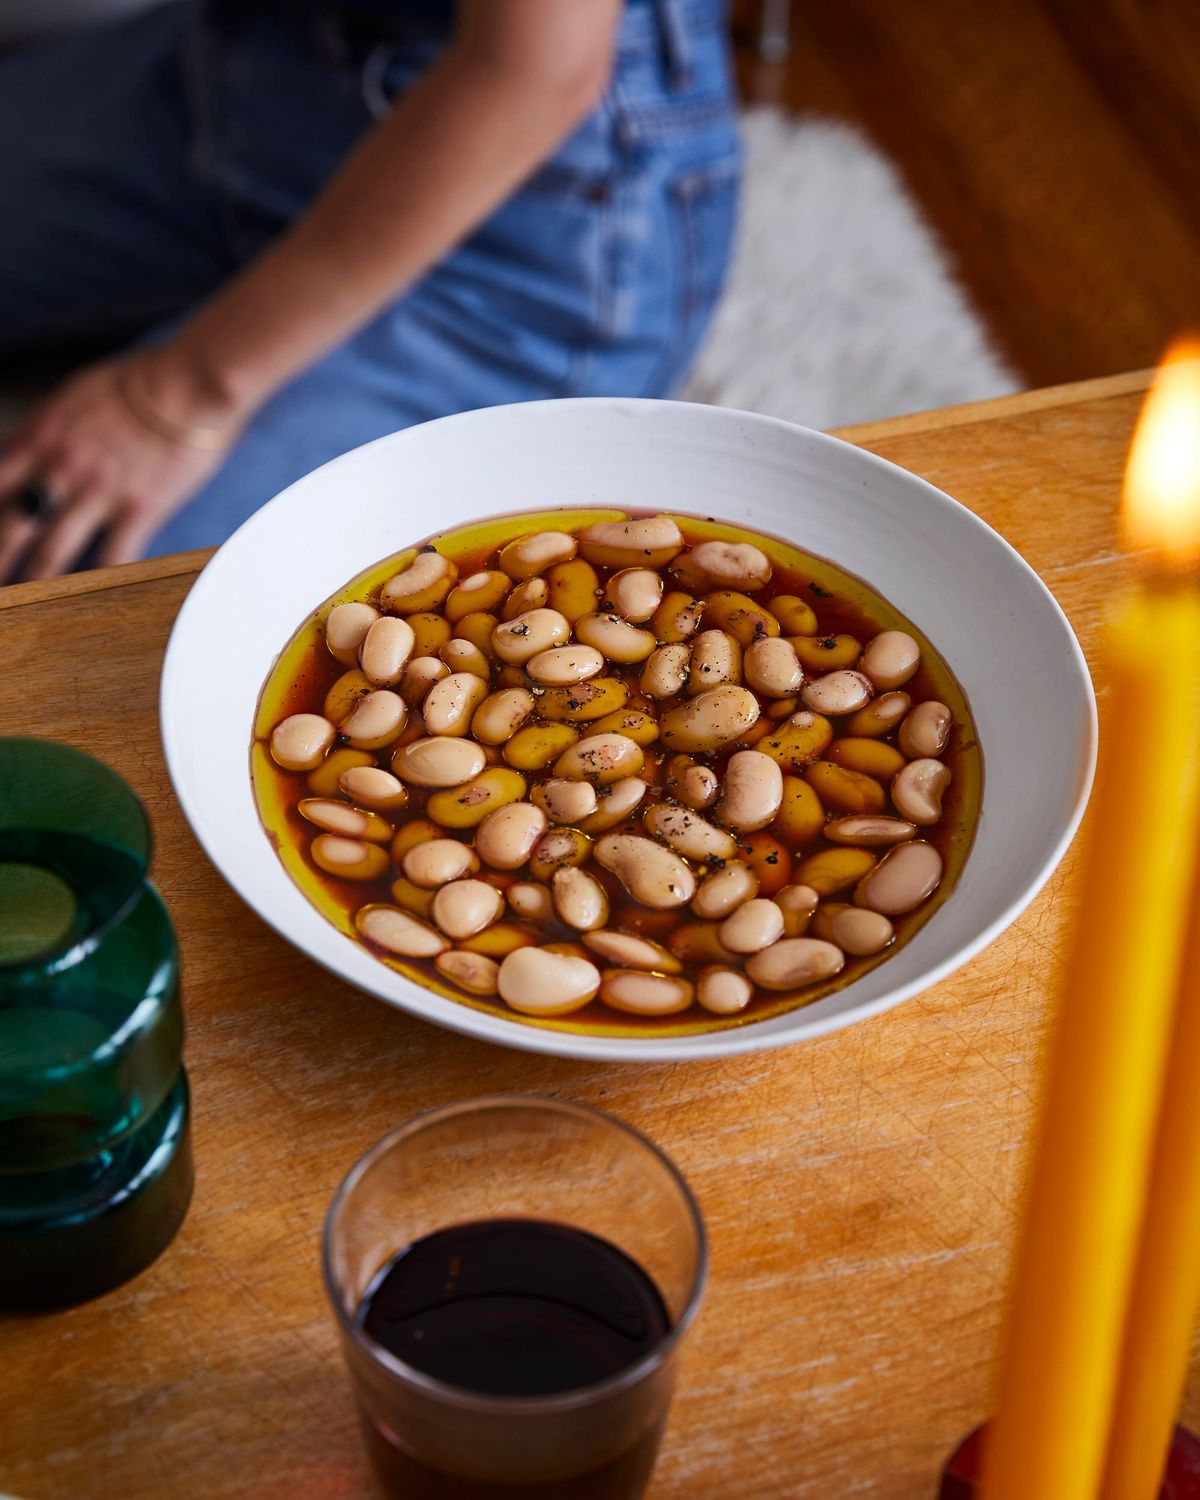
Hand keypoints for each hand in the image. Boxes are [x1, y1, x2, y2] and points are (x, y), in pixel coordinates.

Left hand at [0, 350, 240, 582]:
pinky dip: (101, 584)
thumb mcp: (72, 394)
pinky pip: (113, 558)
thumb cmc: (137, 381)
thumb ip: (41, 428)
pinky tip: (94, 601)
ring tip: (25, 601)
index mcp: (42, 436)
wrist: (188, 384)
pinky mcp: (139, 510)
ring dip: (36, 581)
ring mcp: (100, 492)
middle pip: (12, 527)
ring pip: (53, 551)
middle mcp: (62, 468)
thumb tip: (15, 452)